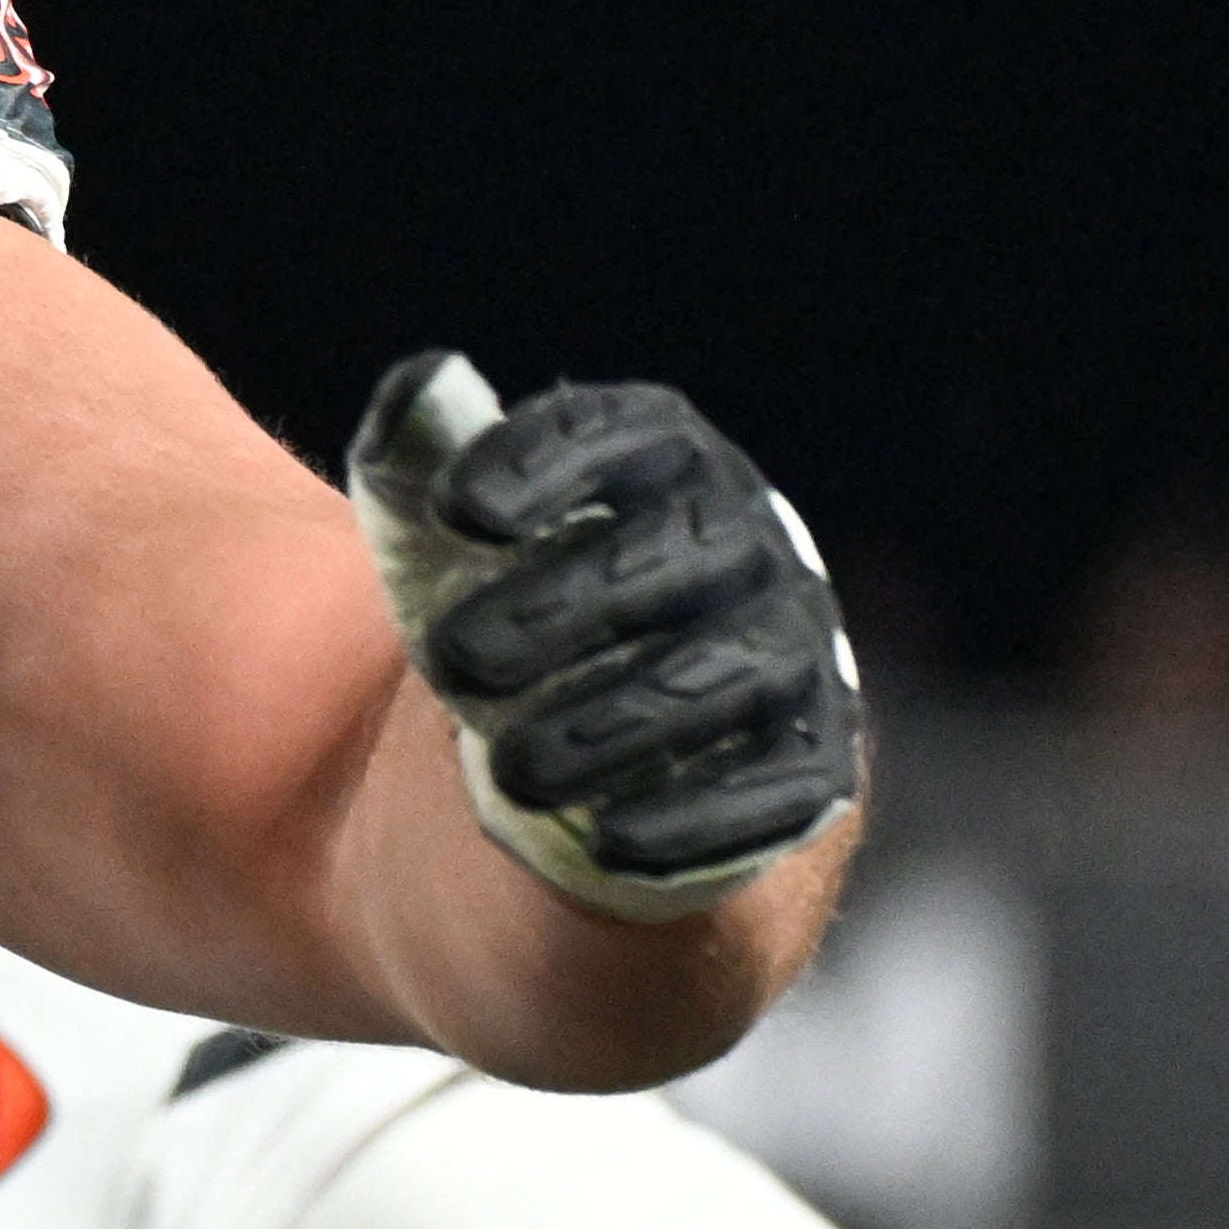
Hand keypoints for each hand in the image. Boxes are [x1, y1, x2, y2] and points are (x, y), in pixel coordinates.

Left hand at [351, 354, 860, 919]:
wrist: (590, 758)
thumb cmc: (515, 619)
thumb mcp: (446, 545)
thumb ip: (417, 464)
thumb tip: (417, 388)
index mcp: (657, 470)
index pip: (616, 434)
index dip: (543, 461)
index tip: (456, 511)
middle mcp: (743, 546)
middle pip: (675, 551)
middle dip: (560, 605)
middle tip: (446, 661)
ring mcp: (791, 651)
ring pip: (732, 669)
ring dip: (619, 720)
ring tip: (507, 769)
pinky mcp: (811, 764)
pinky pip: (779, 785)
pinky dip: (695, 814)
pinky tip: (605, 840)